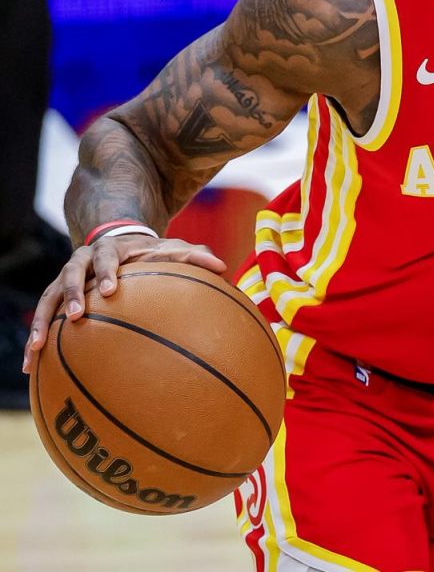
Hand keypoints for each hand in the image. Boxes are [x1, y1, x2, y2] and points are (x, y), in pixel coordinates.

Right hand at [23, 233, 225, 373]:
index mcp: (107, 251)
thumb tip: (222, 265)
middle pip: (69, 276)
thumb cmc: (148, 252)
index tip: (110, 289)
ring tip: (37, 349)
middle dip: (71, 295)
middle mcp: (80, 263)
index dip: (105, 271)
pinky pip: (43, 320)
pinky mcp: (56, 299)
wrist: (117, 244)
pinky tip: (31, 368)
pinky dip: (36, 343)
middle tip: (76, 316)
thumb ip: (194, 255)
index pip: (104, 258)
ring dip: (42, 323)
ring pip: (47, 300)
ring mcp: (64, 281)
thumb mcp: (170, 249)